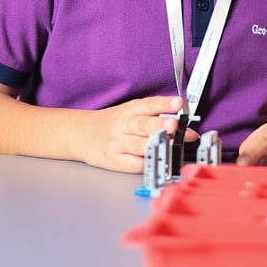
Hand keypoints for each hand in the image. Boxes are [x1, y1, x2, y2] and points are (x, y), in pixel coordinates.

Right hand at [83, 96, 197, 172]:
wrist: (83, 134)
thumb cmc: (115, 122)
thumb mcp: (131, 111)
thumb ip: (154, 114)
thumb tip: (184, 122)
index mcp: (131, 110)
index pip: (149, 104)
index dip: (164, 103)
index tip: (179, 102)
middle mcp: (124, 125)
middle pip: (144, 125)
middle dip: (160, 125)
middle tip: (175, 125)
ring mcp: (118, 144)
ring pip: (138, 145)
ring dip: (156, 145)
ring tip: (172, 145)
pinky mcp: (114, 160)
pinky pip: (134, 164)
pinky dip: (148, 163)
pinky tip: (161, 162)